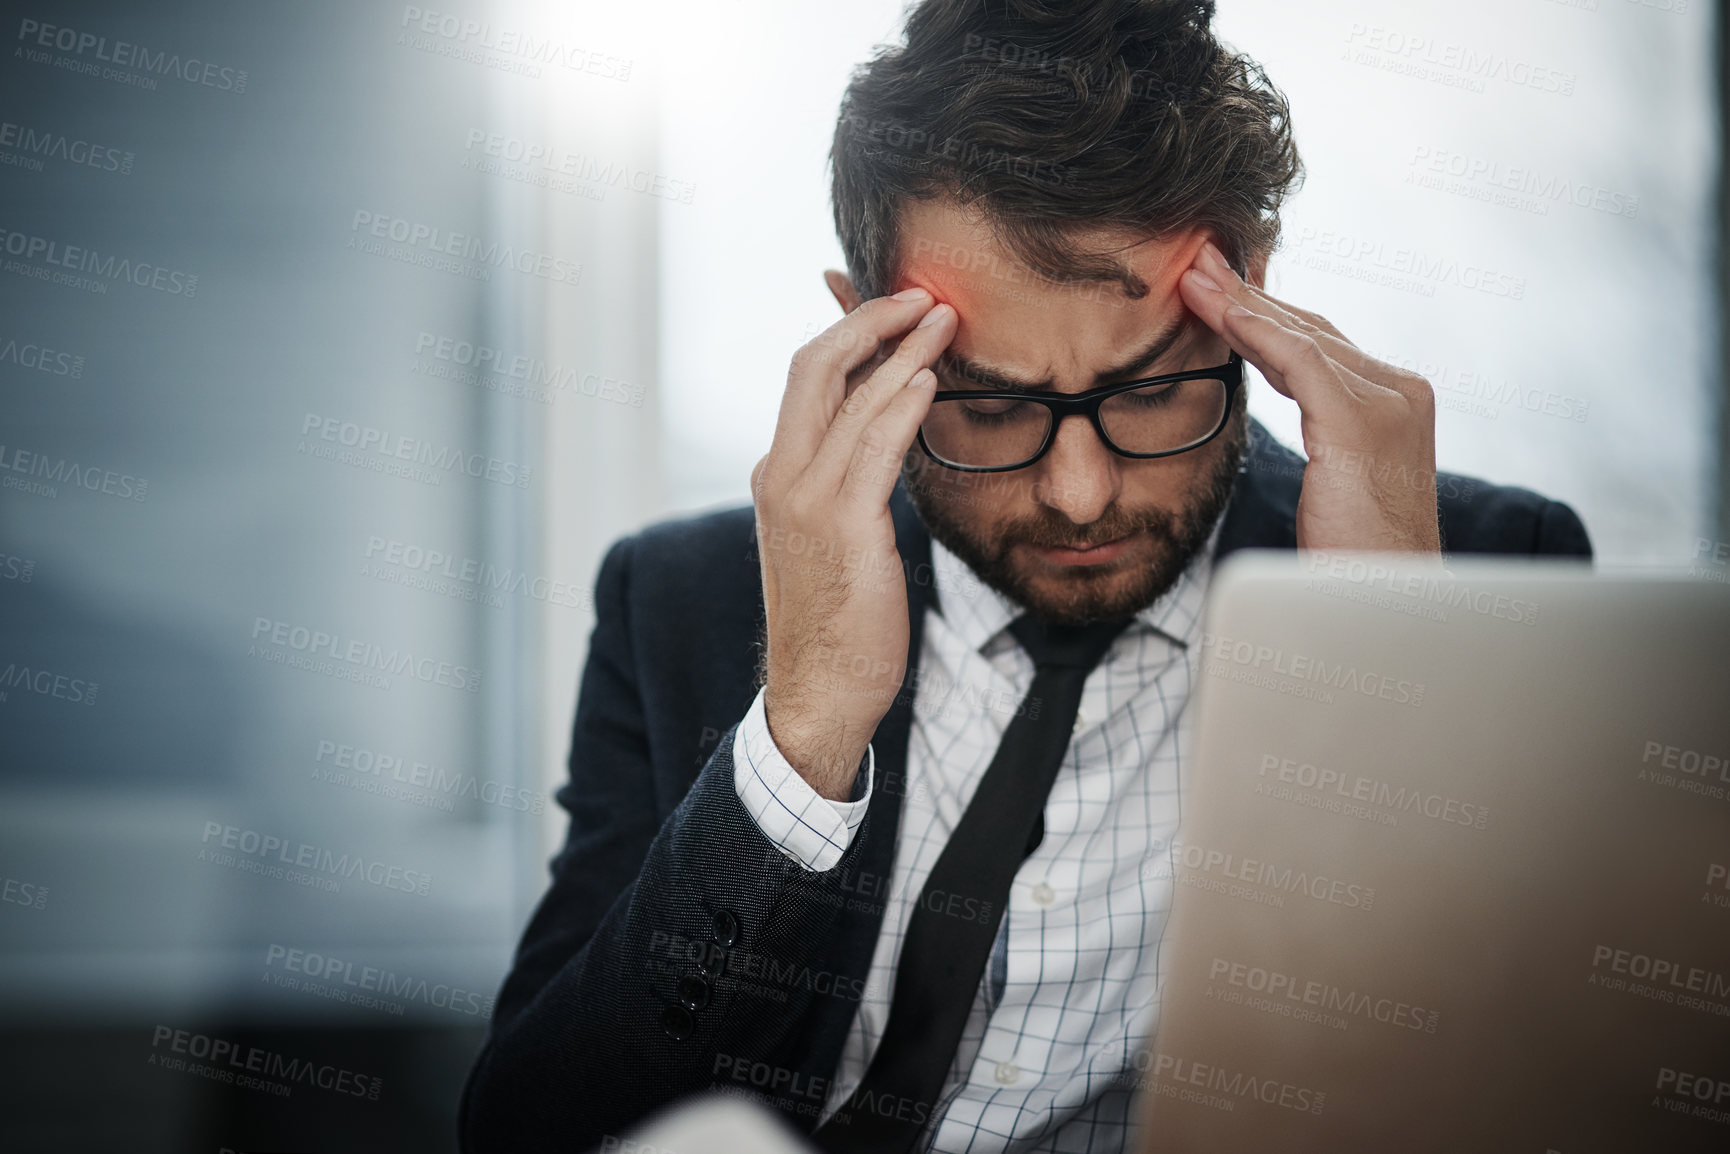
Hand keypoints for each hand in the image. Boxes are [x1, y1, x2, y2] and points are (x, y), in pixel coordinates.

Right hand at [751, 288, 957, 799]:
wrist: (819, 692)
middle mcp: (781, 477)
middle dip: (871, 320)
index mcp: (777, 474)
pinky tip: (931, 382)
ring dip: (902, 351)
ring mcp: (806, 501)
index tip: (899, 308)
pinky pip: (873, 448)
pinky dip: (900, 406)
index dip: (851, 330)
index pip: (808, 377)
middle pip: (816, 366)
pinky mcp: (842, 528)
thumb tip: (886, 430)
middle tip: (922, 295)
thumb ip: (850, 478)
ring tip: (945, 321)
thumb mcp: (834, 535)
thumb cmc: (837, 618)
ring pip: (850, 398)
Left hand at [1179, 241, 1441, 553]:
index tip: (1215, 290)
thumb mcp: (1338, 485)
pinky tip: (1224, 314)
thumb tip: (1283, 416)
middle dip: (1247, 296)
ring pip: (1301, 338)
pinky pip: (1302, 363)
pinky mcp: (1362, 424)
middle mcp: (1401, 391)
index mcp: (1396, 401)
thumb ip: (1320, 438)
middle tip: (1195, 264)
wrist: (1391, 605)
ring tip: (1193, 277)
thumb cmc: (1358, 560)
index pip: (1319, 343)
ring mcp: (1389, 403)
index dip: (1263, 315)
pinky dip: (1259, 334)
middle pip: (1309, 330)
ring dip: (1240, 304)